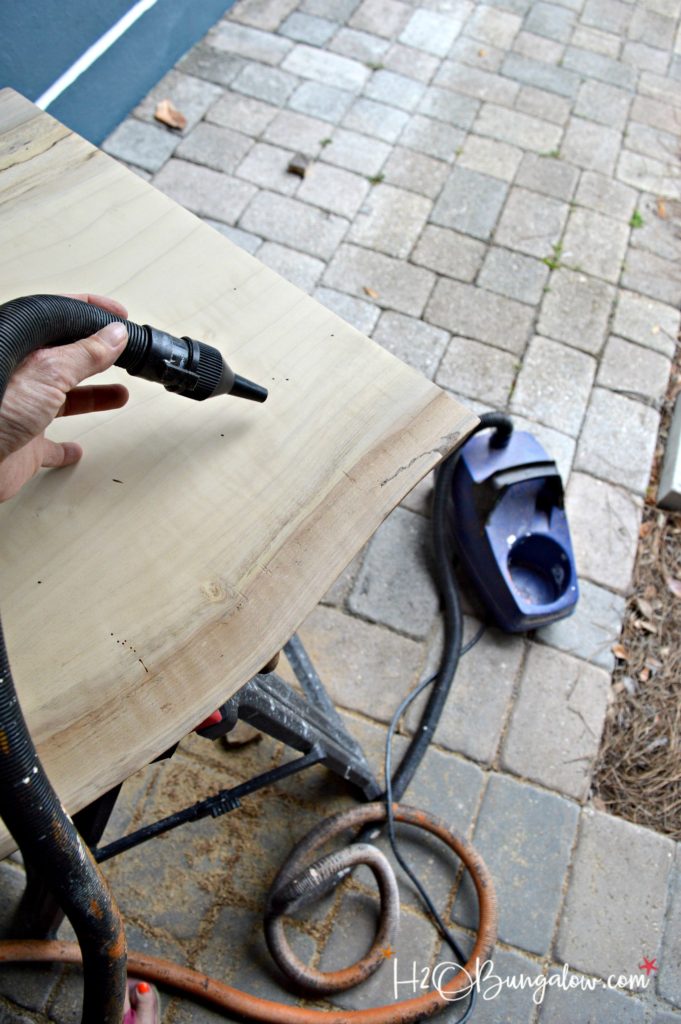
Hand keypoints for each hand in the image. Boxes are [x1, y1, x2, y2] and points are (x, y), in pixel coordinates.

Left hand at [0, 293, 129, 501]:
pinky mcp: (24, 442)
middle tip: (123, 354)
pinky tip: (76, 448)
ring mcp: (23, 409)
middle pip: (66, 359)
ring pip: (63, 399)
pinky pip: (49, 443)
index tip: (118, 315)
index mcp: (22, 348)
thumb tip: (114, 335)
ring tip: (119, 394)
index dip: (90, 312)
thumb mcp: (47, 373)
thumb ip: (84, 354)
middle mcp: (22, 376)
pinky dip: (66, 446)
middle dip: (97, 356)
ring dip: (93, 397)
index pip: (59, 317)